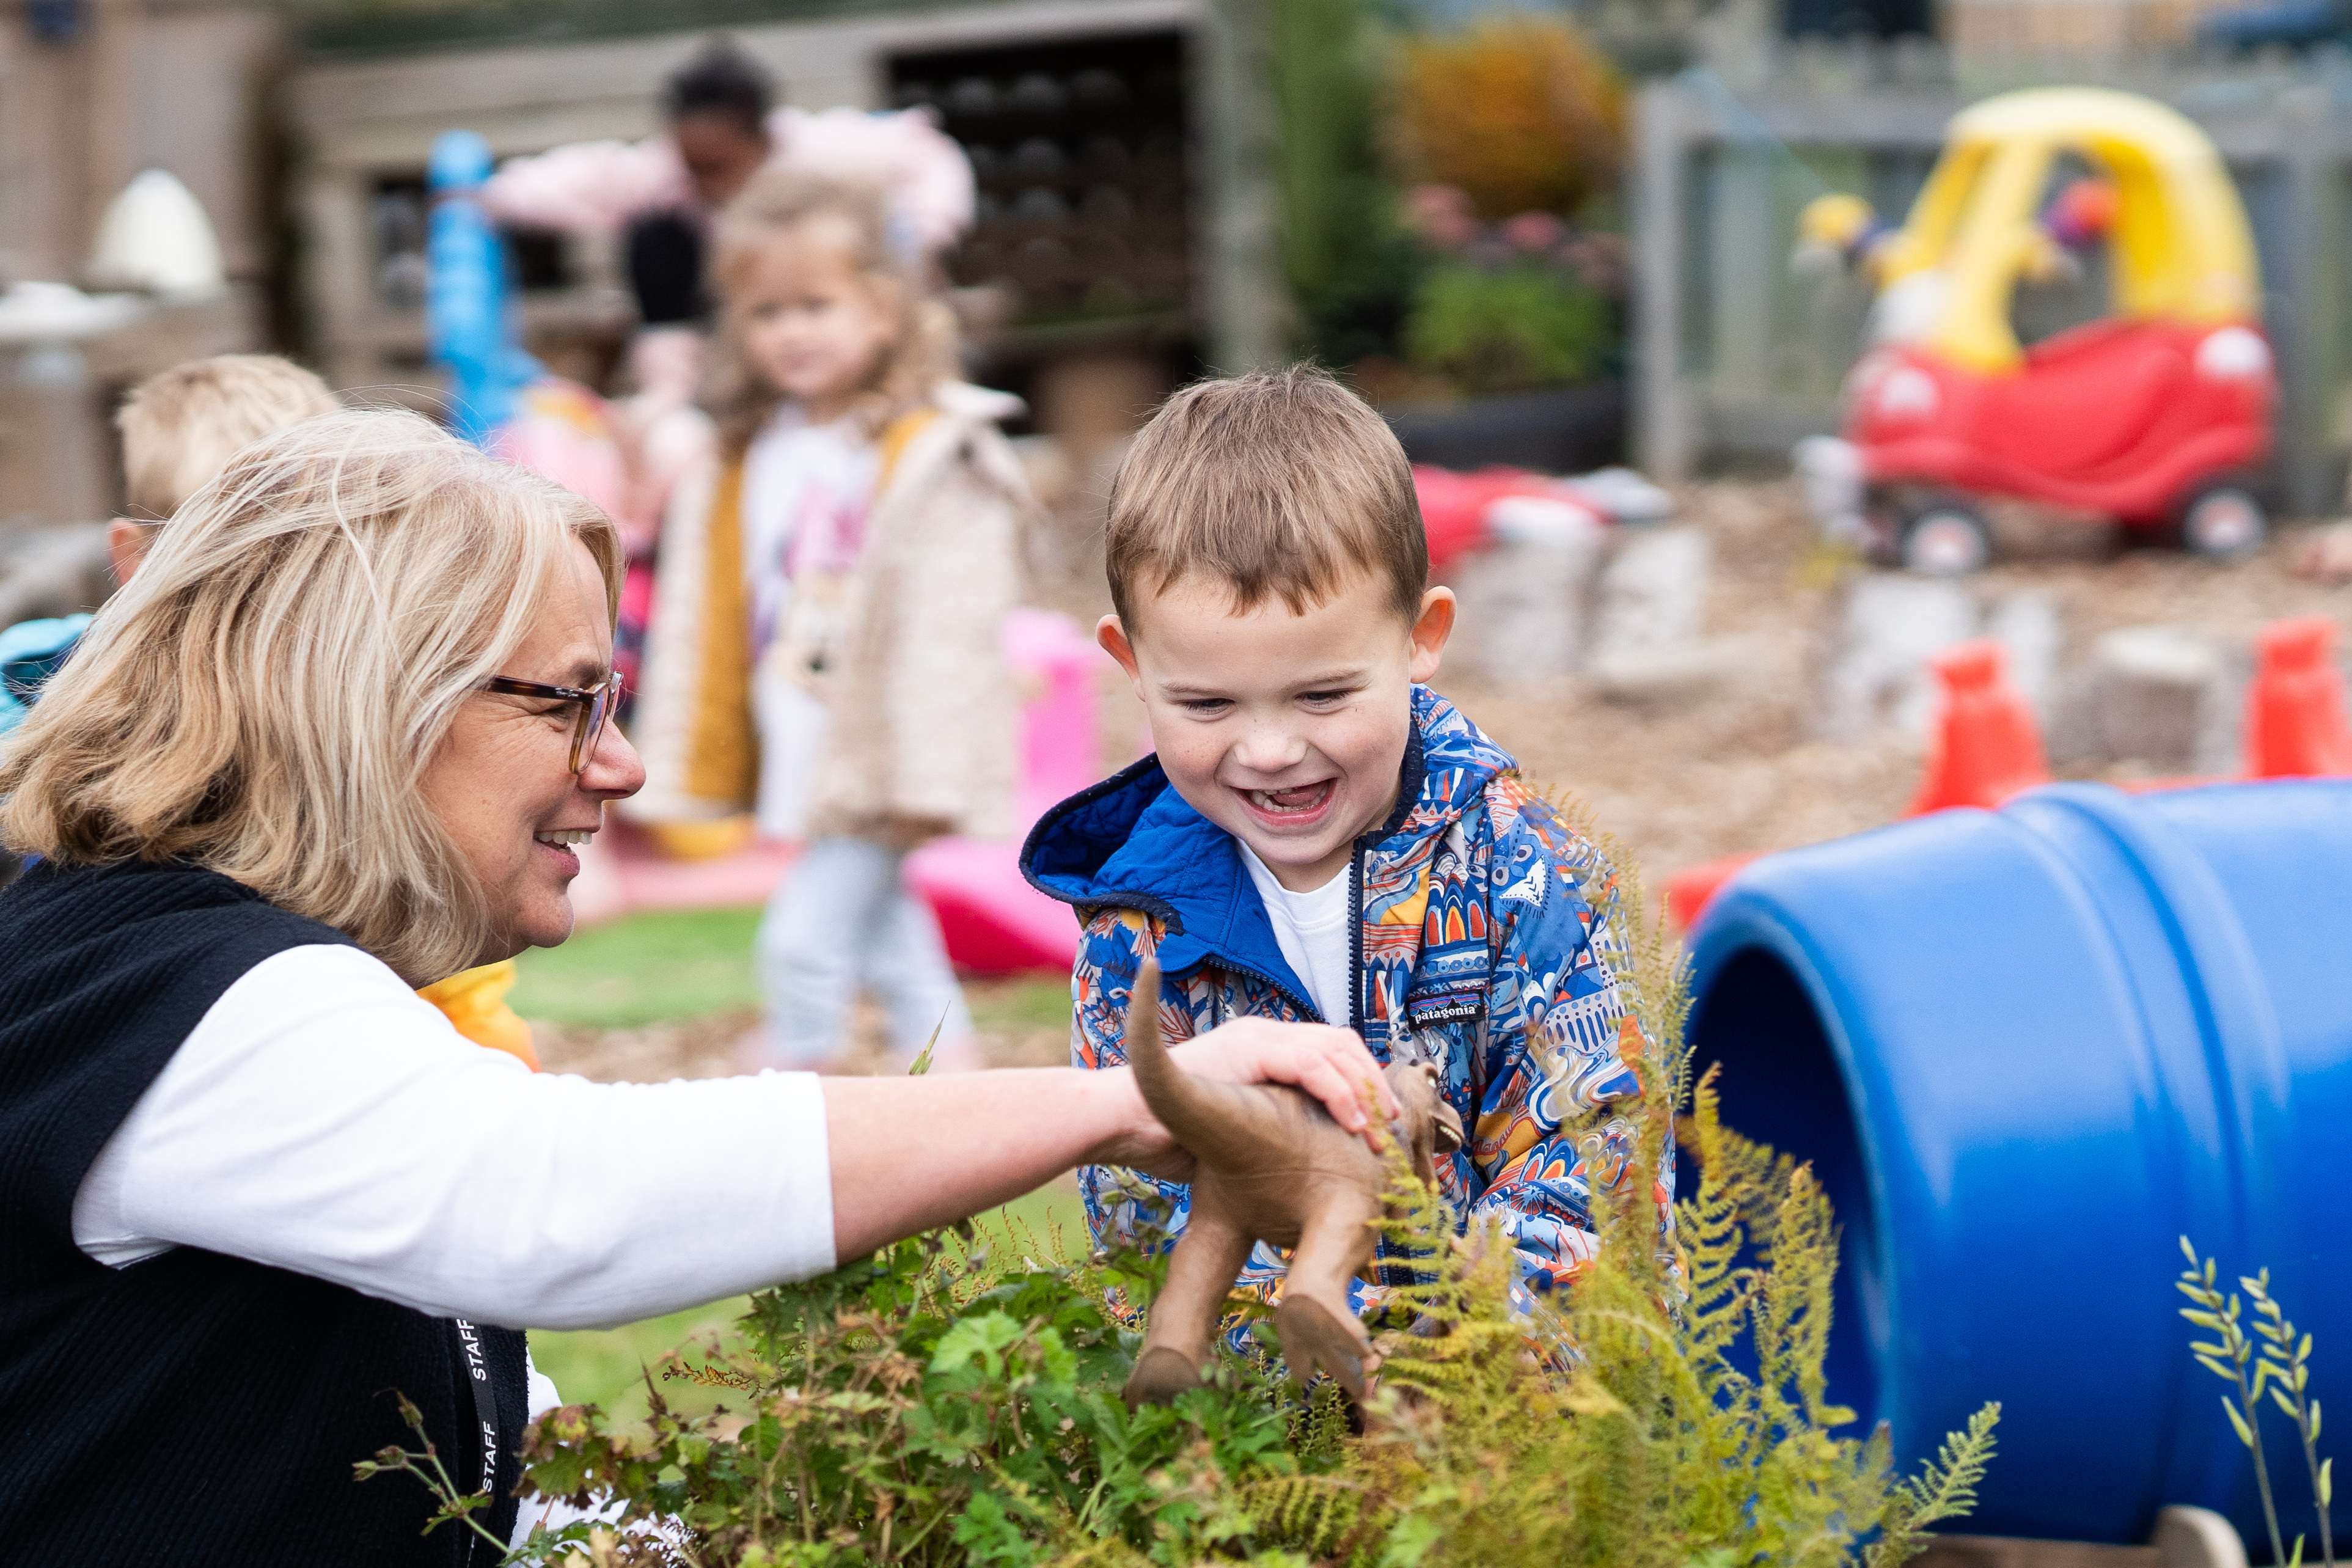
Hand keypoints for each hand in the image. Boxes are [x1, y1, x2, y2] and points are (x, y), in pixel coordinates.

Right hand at [1098, 1016, 1401, 1179]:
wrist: (1121, 1120)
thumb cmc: (1166, 1138)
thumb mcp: (1233, 1130)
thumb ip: (1267, 1132)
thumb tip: (1300, 1166)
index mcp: (1259, 1050)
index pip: (1326, 1053)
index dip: (1358, 1084)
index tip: (1378, 1124)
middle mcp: (1262, 1035)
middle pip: (1339, 1044)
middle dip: (1372, 1084)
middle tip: (1391, 1127)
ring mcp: (1257, 1037)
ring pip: (1335, 1050)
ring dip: (1365, 1091)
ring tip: (1379, 1132)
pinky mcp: (1252, 1049)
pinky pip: (1314, 1064)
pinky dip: (1342, 1092)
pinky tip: (1354, 1124)